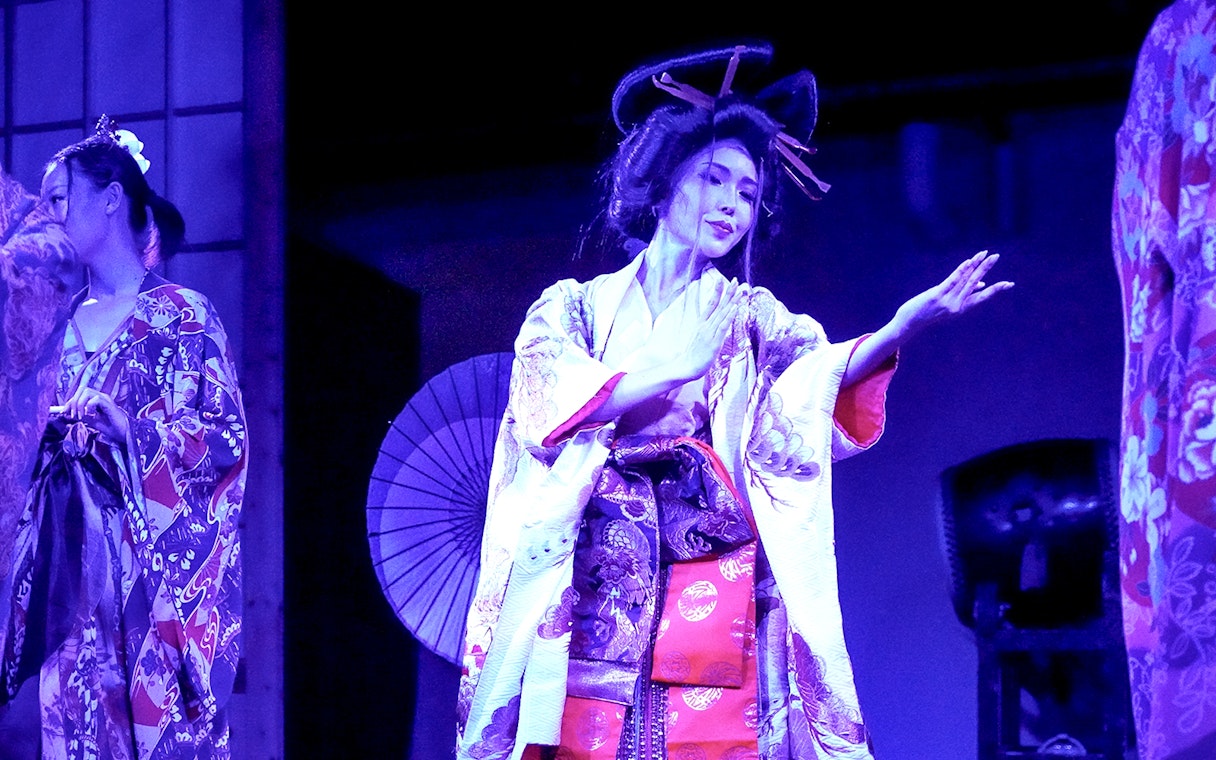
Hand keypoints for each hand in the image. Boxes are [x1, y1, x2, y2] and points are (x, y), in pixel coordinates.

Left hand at [50, 386, 129, 441]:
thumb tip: (69, 414)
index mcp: (97, 400)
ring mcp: (106, 399)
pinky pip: (95, 399)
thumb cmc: (113, 428)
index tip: (64, 412)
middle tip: (74, 414)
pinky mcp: (109, 404)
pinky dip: (88, 406)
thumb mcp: (93, 422)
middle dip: (73, 401)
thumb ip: (83, 417)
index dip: (70, 402)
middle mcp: (101, 397)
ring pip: (87, 392)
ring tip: (81, 415)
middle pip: (82, 389)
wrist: (126, 433)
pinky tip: (89, 415)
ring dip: (79, 403)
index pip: (80, 394)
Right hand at [672, 276, 741, 380]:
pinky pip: (723, 326)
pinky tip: (735, 307)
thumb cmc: (693, 355)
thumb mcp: (700, 338)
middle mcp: (706, 325)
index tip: (721, 280)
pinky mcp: (714, 341)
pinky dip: (729, 316)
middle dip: (728, 292)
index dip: (717, 292)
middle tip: (735, 280)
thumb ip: (707, 330)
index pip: (710, 304)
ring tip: (739, 290)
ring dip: (732, 301)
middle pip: (718, 305)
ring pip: (722, 313)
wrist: (686, 367)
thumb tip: (714, 324)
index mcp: (702, 323)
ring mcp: (709, 332)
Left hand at [894, 250, 1012, 336]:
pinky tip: (969, 262)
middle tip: (997, 256)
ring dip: (976, 265)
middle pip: (976, 283)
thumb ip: (964, 294)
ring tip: (985, 254)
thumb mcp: (948, 305)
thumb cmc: (929, 312)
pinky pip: (952, 281)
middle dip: (986, 268)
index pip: (983, 297)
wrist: (910, 323)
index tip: (1010, 284)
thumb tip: (982, 284)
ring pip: (965, 280)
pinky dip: (961, 270)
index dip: (996, 289)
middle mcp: (957, 306)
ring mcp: (948, 301)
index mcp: (962, 308)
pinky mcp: (937, 296)